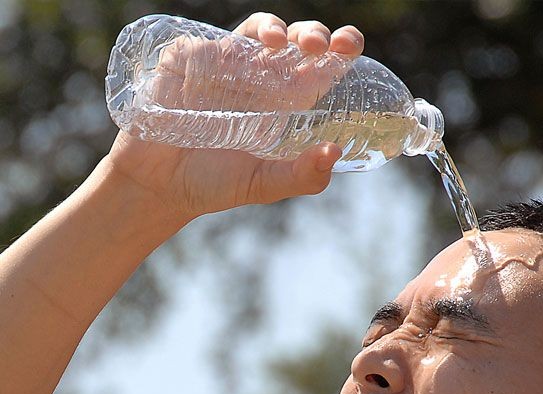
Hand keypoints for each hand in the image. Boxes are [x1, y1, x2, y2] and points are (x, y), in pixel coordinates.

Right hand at [103, 13, 364, 222]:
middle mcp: (260, 78)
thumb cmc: (218, 184)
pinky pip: (207, 43)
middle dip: (311, 34)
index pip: (319, 66)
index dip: (339, 49)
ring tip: (280, 43)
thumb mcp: (265, 186)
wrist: (162, 186)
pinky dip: (222, 47)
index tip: (350, 45)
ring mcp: (224, 65)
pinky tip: (231, 59)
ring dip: (272, 28)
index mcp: (286, 102)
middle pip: (294, 41)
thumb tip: (333, 152)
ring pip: (256, 31)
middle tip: (318, 47)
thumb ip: (302, 176)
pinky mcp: (188, 60)